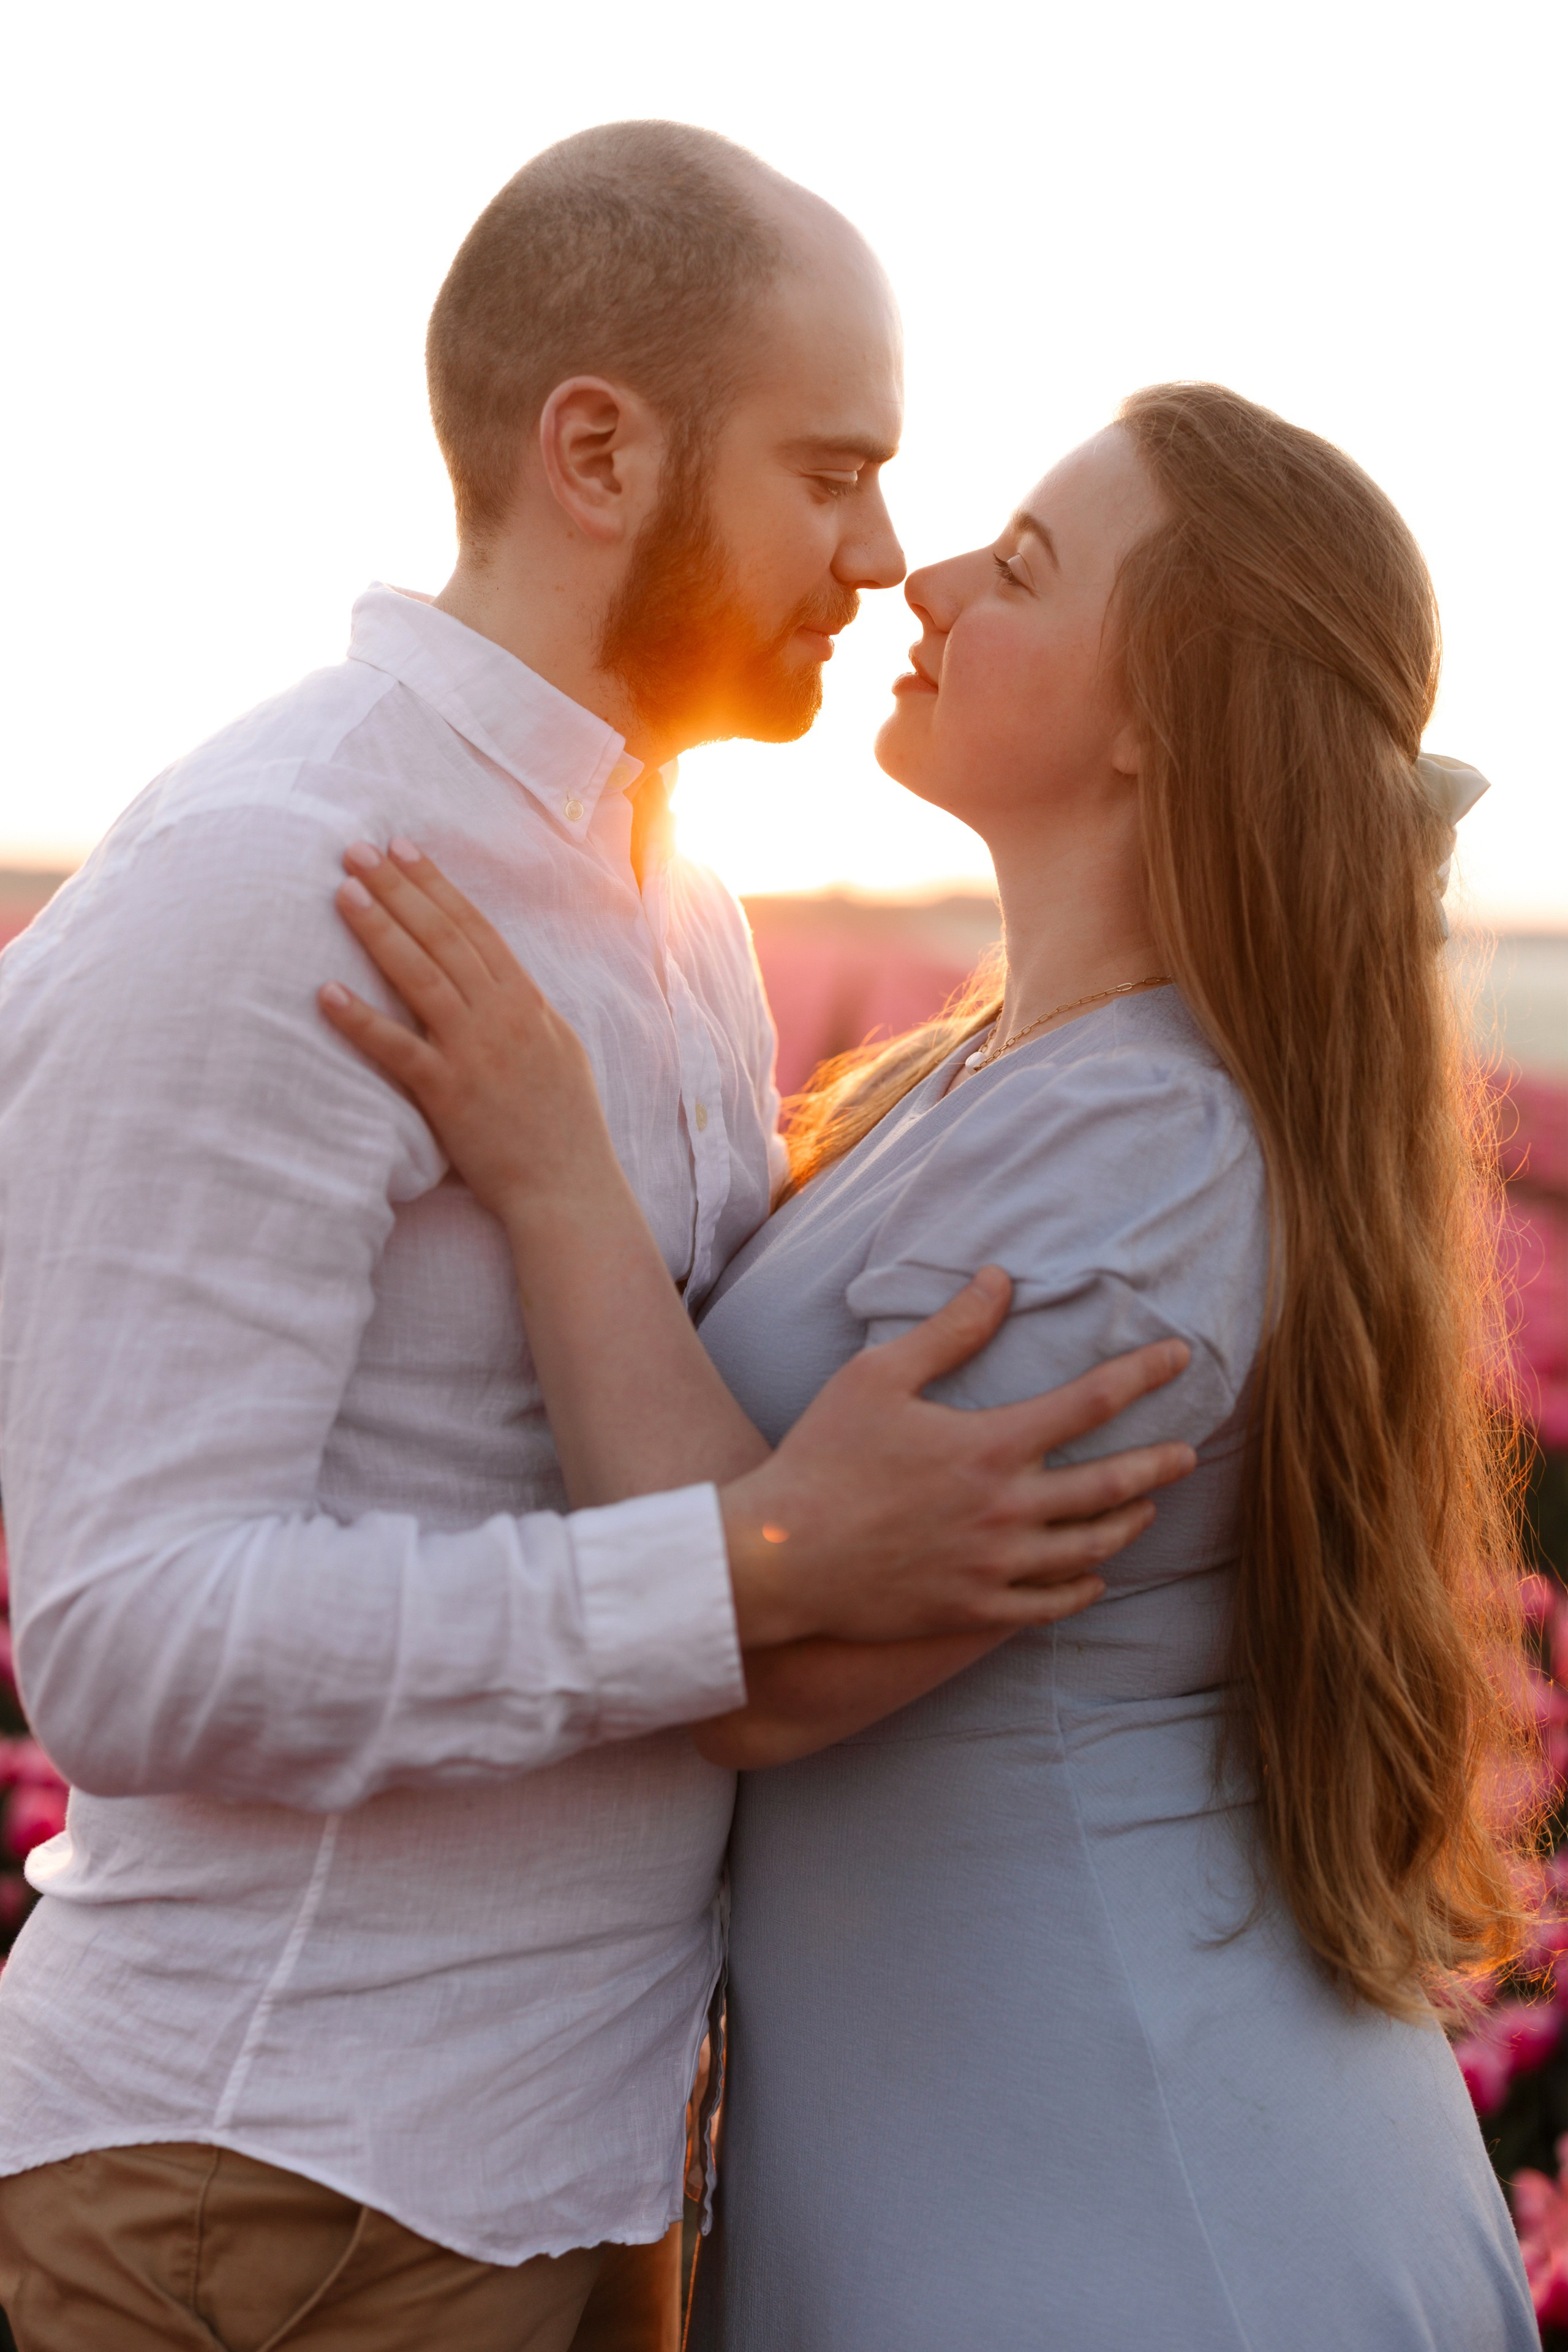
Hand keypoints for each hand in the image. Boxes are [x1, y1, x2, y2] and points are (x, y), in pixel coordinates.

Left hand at [320, 838, 623, 1224]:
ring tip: (344, 892)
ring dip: (380, 929)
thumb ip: (526, 1014)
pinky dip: (361, 1020)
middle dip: (400, 888)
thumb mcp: (560, 1053)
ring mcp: (476, 1052)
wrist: (569, 1188)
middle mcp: (502, 1016)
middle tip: (358, 850)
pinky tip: (326, 993)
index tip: (404, 849)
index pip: (475, 928)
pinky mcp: (449, 1093)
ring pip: (421, 975)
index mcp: (528, 1003)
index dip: (437, 886)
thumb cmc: (565, 1127)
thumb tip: (501, 984)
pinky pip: (397, 1049)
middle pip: (444, 937)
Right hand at [720, 1266, 1195, 1647]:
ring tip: (1147, 1508)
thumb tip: (999, 1280)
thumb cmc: (822, 1458)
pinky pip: (1049, 1605)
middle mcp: (1006, 1510)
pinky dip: (1082, 1589)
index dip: (1143, 1374)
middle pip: (1110, 1485)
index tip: (1179, 1356)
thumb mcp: (877, 1376)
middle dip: (1159, 1463)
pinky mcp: (973, 1610)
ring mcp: (993, 1567)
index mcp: (989, 1445)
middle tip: (1189, 1451)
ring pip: (1090, 1549)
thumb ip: (949, 1331)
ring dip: (1128, 1523)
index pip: (1091, 1403)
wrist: (778, 1560)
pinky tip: (1094, 1576)